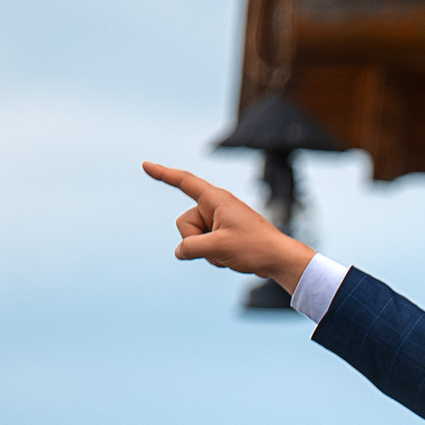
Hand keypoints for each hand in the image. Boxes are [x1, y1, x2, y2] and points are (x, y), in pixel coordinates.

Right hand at [143, 160, 313, 288]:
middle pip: (184, 223)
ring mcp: (218, 221)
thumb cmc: (254, 248)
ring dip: (207, 252)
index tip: (145, 165)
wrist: (279, 259)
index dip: (163, 174)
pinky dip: (214, 256)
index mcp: (215, 199)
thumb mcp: (218, 248)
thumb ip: (191, 248)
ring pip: (193, 239)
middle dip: (195, 240)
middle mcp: (215, 206)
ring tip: (230, 253)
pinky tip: (232, 258)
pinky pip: (204, 246)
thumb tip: (180, 251)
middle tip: (221, 246)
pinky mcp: (222, 234)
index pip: (184, 182)